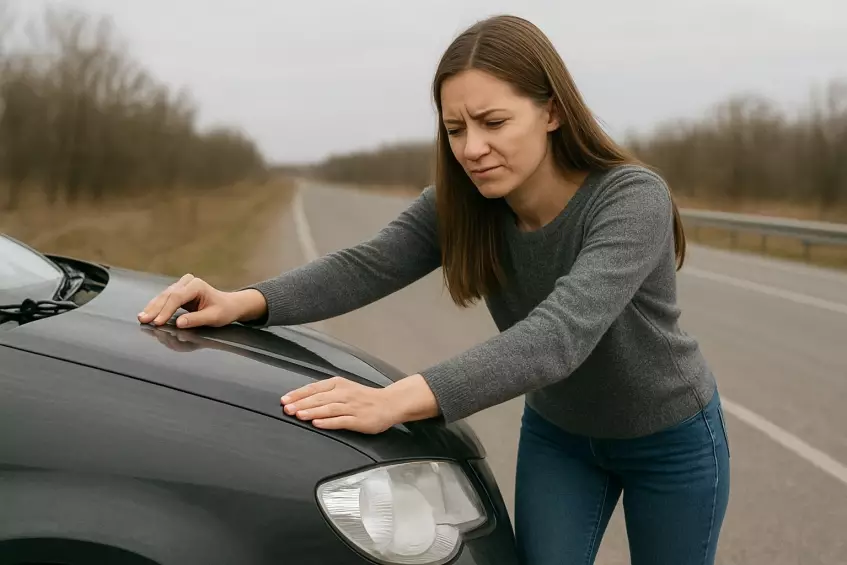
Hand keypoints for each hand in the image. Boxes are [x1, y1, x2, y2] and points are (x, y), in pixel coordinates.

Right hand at [137, 273, 265, 327]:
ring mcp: (182, 285)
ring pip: (164, 296)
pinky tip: (147, 313)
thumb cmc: (224, 311)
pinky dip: (156, 307)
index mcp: (197, 285)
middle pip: (168, 295)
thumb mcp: (214, 317)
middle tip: (143, 320)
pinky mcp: (178, 291)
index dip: (166, 310)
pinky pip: (165, 298)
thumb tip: (179, 324)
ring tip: (141, 318)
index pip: (177, 297)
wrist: (229, 305)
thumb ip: (196, 319)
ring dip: (152, 307)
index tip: (157, 322)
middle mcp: (188, 282)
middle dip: (155, 309)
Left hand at [281, 374, 440, 433]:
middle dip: (301, 403)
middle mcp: (344, 394)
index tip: (285, 399)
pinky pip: (341, 421)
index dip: (298, 394)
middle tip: (287, 409)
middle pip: (319, 398)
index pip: (314, 388)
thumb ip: (326, 393)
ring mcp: (352, 407)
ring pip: (328, 408)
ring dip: (312, 411)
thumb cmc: (364, 397)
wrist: (389, 403)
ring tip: (298, 415)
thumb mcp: (345, 388)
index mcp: (339, 384)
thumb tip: (303, 399)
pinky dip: (328, 422)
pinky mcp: (358, 420)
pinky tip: (317, 423)